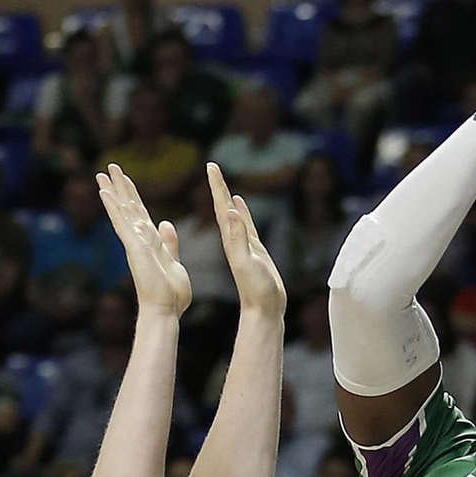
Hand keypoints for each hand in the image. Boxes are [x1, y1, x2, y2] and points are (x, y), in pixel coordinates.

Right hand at [96, 164, 189, 317]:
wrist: (166, 311)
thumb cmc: (171, 295)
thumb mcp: (175, 263)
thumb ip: (169, 243)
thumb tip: (165, 223)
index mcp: (151, 242)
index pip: (139, 213)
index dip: (132, 195)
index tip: (125, 180)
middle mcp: (139, 240)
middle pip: (128, 207)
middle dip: (119, 187)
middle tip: (109, 167)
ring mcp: (135, 243)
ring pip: (121, 211)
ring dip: (112, 191)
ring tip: (102, 173)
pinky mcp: (134, 248)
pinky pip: (121, 224)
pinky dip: (113, 208)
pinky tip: (104, 193)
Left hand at [205, 167, 285, 317]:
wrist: (264, 310)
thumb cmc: (257, 290)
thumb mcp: (246, 262)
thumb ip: (238, 238)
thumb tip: (230, 211)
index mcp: (231, 240)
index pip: (221, 207)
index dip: (217, 186)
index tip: (211, 166)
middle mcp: (234, 240)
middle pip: (224, 207)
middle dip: (218, 186)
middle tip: (212, 166)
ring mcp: (244, 245)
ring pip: (233, 215)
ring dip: (227, 198)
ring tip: (222, 182)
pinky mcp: (254, 251)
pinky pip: (245, 225)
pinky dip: (241, 212)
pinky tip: (238, 205)